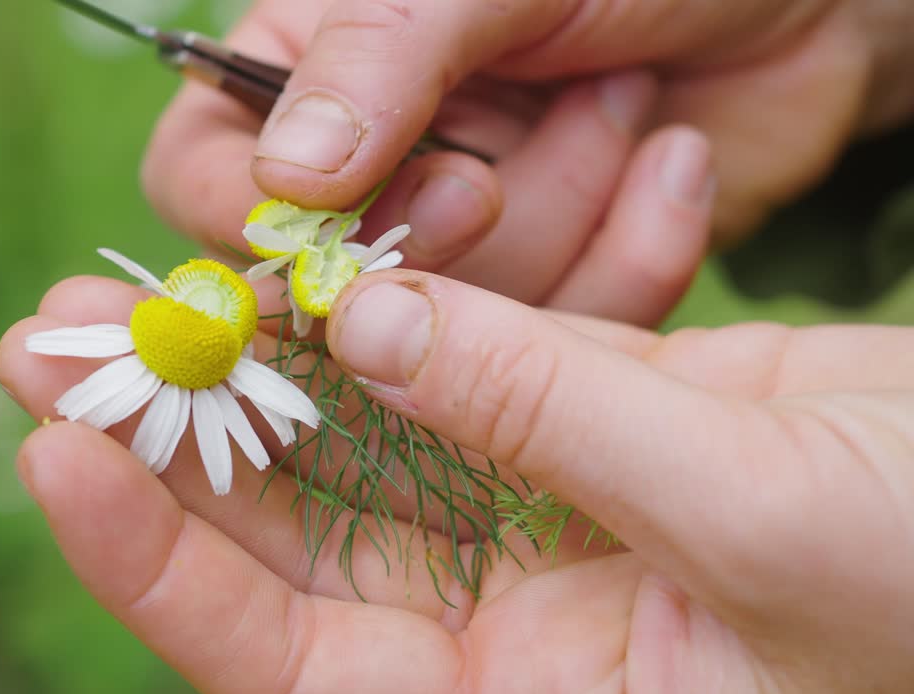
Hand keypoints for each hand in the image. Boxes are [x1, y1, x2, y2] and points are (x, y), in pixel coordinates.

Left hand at [0, 272, 913, 693]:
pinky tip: (301, 251)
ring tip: (127, 282)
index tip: (64, 454)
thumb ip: (557, 417)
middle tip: (59, 338)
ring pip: (351, 433)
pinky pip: (452, 356)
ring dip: (249, 353)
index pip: (286, 663)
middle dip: (174, 432)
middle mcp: (493, 629)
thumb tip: (369, 326)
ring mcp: (524, 513)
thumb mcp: (756, 521)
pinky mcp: (566, 420)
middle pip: (287, 533)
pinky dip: (393, 299)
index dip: (164, 568)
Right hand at [142, 0, 913, 323]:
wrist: (802, 2)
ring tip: (617, 107)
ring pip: (446, 329)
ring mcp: (463, 251)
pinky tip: (668, 163)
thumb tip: (280, 183)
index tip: (348, 214)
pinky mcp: (555, 304)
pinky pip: (559, 349)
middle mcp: (370, 173)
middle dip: (435, 240)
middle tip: (489, 179)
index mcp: (309, 75)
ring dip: (555, 220)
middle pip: (325, 286)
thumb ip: (377, 60)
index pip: (201, 177)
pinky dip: (630, 257)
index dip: (256, 225)